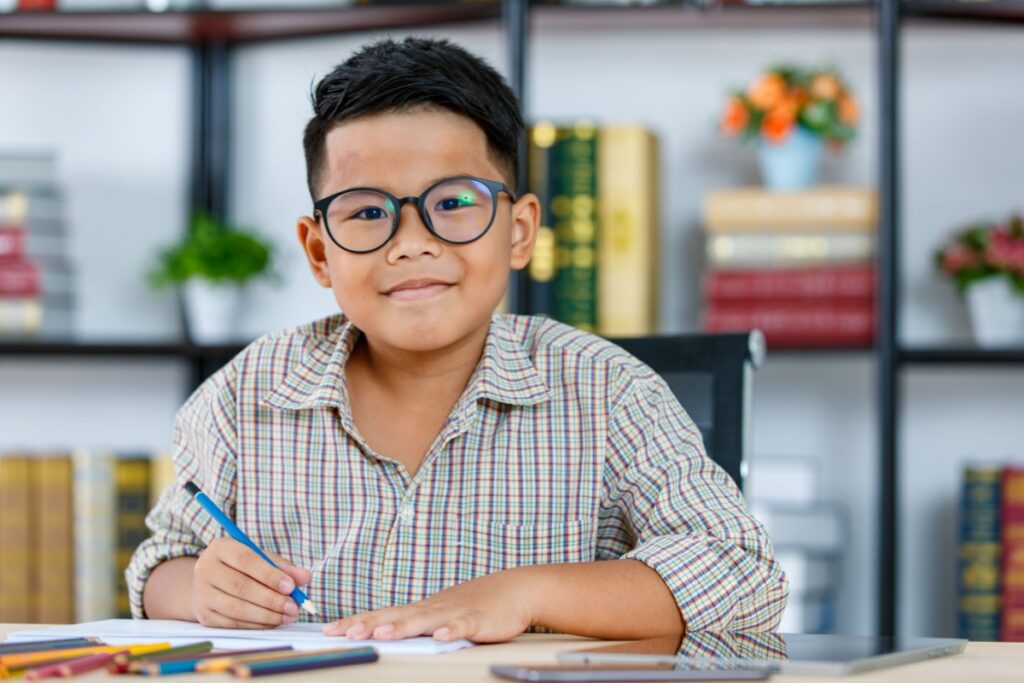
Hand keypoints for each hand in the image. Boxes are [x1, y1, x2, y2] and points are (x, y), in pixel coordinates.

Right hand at [192, 537, 310, 628]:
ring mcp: (202, 594)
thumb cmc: (242, 567)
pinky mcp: (204, 615)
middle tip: (293, 607)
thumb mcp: (261, 559)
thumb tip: (305, 577)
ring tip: (288, 616)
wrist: (210, 583)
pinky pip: (233, 623)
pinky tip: (273, 622)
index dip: (269, 574)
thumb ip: (283, 567)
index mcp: (221, 548)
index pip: (246, 560)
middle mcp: (206, 569)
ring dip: (266, 615)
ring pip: (236, 608)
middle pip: (241, 586)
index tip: (291, 586)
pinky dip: (256, 624)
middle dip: (271, 599)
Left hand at [323, 568, 535, 642]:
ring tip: (381, 632)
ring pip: (425, 620)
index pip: (383, 614)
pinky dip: (451, 630)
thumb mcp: (440, 614)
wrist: (514, 589)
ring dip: (402, 626)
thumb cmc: (476, 604)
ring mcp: (455, 612)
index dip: (357, 621)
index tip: (330, 630)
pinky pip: (463, 625)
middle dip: (370, 623)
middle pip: (397, 616)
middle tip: (346, 632)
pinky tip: (440, 636)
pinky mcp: (479, 619)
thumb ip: (416, 624)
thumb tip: (383, 631)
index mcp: (422, 610)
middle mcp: (433, 609)